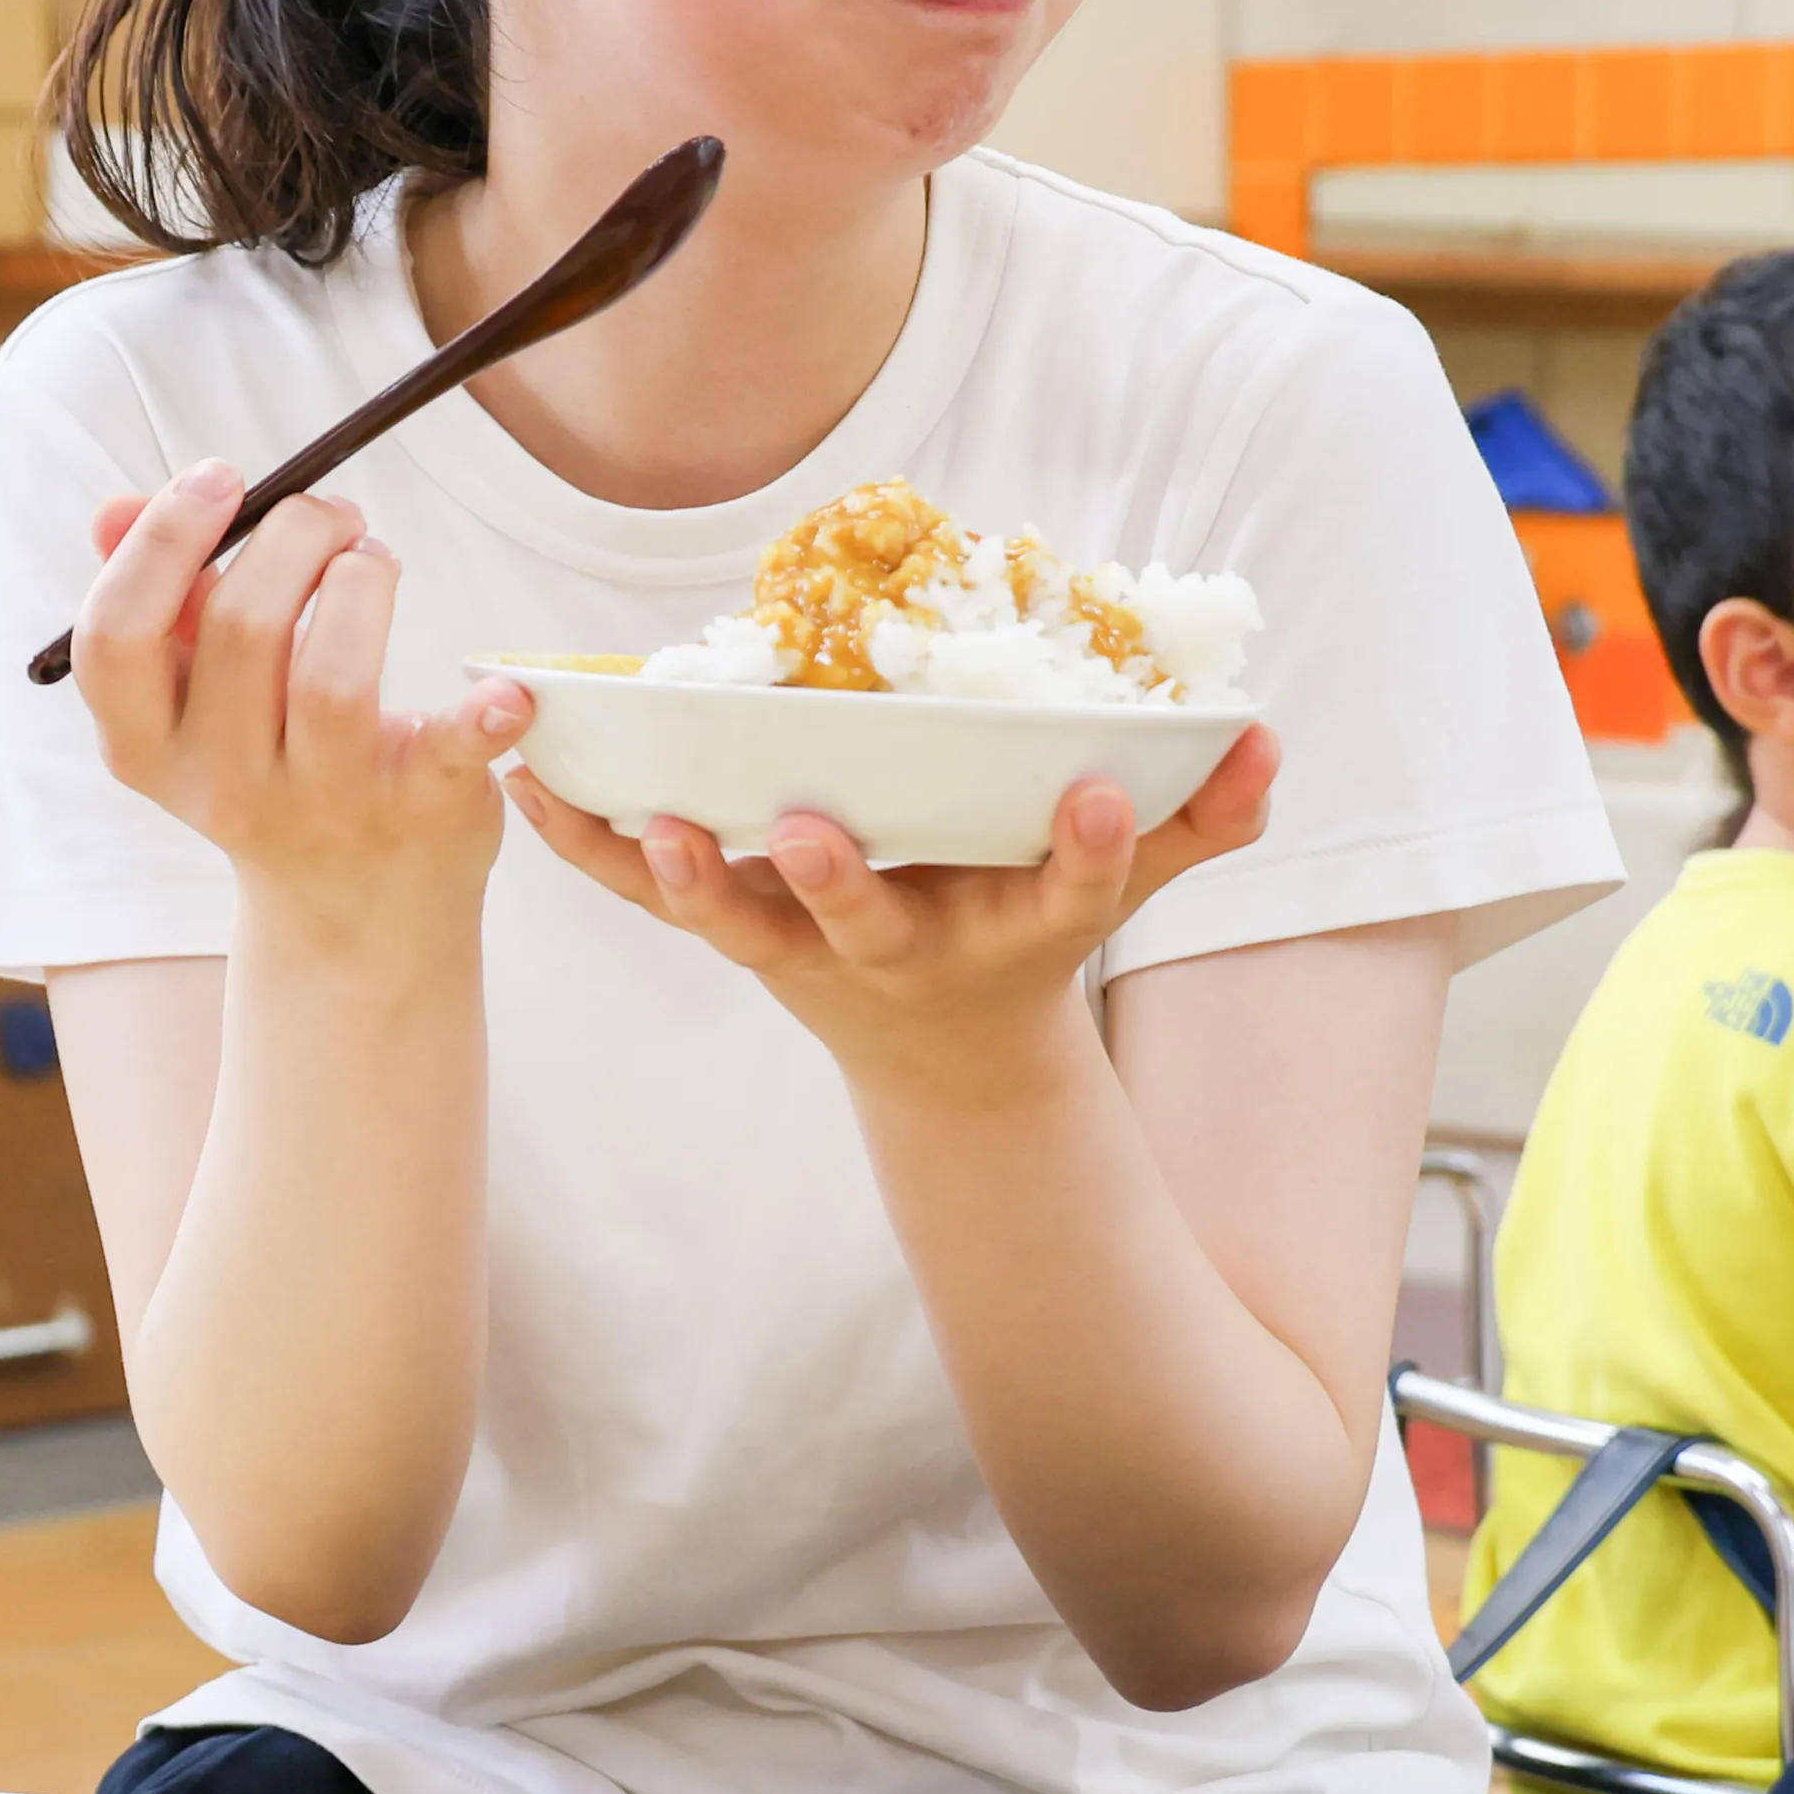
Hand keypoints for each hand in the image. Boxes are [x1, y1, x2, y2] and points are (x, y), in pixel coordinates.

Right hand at [67, 465, 527, 962]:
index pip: (116, 638)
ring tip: (374, 560)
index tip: (222, 479)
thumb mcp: (195, 704)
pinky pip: (446, 752)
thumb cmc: (272, 767)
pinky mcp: (417, 811)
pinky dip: (481, 716)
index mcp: (149, 746)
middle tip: (333, 518)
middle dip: (294, 535)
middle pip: (239, 628)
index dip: (161, 544)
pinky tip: (505, 690)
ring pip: (330, 678)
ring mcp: (323, 805)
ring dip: (362, 582)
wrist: (355, 914)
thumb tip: (113, 510)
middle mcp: (225, 783)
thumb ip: (158, 603)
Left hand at [505, 726, 1278, 1107]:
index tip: (1089, 800)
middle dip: (842, 880)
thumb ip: (1198, 817)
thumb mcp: (1124, 885)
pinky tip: (526, 782)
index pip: (1065, 893)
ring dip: (693, 878)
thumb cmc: (1027, 927)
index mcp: (1010, 927)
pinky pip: (650, 897)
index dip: (1083, 850)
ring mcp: (807, 951)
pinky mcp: (736, 936)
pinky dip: (589, 847)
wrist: (943, 1055)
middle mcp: (901, 949)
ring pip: (741, 925)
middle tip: (813, 828)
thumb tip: (1267, 737)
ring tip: (652, 825)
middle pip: (869, 924)